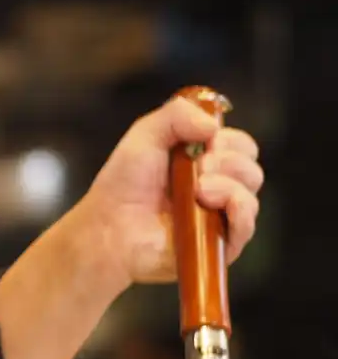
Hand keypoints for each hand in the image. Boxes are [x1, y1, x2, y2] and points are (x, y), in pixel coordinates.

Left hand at [72, 95, 263, 286]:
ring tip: (198, 190)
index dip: (228, 141)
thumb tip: (215, 126)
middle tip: (200, 167)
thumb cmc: (123, 184)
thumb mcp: (145, 135)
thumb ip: (178, 114)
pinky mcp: (217, 245)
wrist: (108, 227)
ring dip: (228, 185)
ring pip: (250, 194)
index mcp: (205, 162)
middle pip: (250, 168)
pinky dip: (238, 211)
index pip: (241, 146)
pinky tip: (213, 203)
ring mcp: (218, 217)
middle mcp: (217, 189)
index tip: (204, 143)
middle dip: (229, 161)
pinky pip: (246, 227)